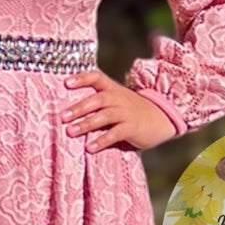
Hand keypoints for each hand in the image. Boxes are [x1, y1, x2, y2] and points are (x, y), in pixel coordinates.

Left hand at [61, 70, 178, 152]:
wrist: (161, 118)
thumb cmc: (131, 111)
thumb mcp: (117, 100)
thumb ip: (98, 103)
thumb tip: (69, 112)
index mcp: (113, 89)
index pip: (96, 77)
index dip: (82, 78)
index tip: (66, 83)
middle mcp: (118, 98)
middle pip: (98, 99)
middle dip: (79, 107)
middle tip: (63, 117)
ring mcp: (126, 113)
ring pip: (104, 116)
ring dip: (86, 124)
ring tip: (71, 132)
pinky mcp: (132, 128)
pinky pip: (115, 134)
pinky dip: (101, 140)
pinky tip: (89, 148)